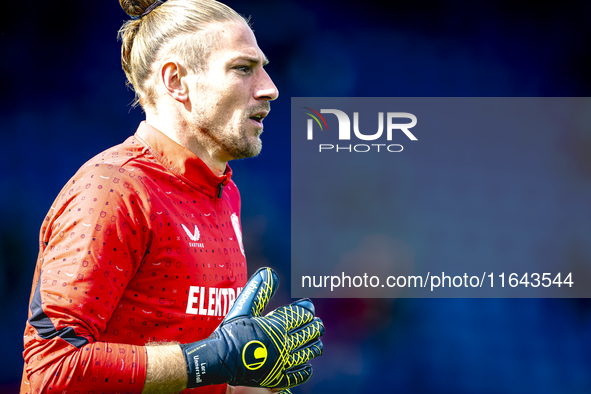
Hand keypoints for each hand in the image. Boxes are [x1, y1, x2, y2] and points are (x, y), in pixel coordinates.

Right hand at [181, 267, 323, 389]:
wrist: (219, 359)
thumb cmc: (230, 332)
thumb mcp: (243, 307)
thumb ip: (259, 290)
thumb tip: (269, 272)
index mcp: (276, 326)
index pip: (299, 316)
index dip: (306, 311)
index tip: (310, 307)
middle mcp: (283, 344)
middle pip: (307, 334)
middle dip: (314, 327)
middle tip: (319, 324)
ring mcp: (281, 363)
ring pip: (306, 353)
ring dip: (314, 346)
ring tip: (318, 343)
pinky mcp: (276, 378)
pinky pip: (297, 375)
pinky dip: (305, 369)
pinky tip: (307, 365)